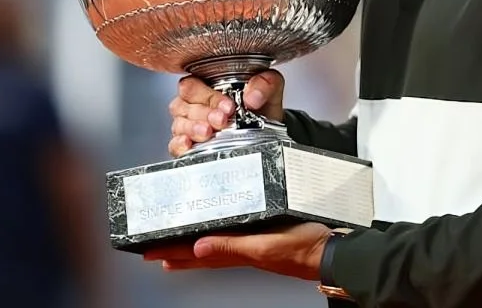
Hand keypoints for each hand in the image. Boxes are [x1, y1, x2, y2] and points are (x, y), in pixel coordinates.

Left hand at [143, 222, 330, 280]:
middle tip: (155, 249)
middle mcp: (243, 248)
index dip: (173, 251)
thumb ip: (232, 247)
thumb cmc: (303, 250)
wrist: (332, 250)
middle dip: (178, 250)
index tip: (149, 250)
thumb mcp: (264, 247)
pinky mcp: (268, 233)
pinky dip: (223, 234)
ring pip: (217, 243)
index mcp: (239, 252)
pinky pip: (236, 235)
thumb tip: (199, 246)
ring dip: (196, 243)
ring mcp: (256, 242)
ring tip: (178, 246)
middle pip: (203, 250)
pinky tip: (224, 230)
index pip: (197, 252)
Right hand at [167, 70, 285, 156]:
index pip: (194, 85)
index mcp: (208, 85)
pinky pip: (174, 144)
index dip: (208, 96)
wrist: (267, 134)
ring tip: (208, 133)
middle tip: (221, 120)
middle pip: (184, 104)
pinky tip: (188, 144)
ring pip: (179, 123)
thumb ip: (265, 84)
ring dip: (193, 128)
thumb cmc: (261, 108)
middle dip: (204, 113)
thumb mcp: (269, 91)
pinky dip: (179, 144)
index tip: (228, 107)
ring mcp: (189, 125)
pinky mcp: (188, 146)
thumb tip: (252, 96)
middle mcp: (195, 104)